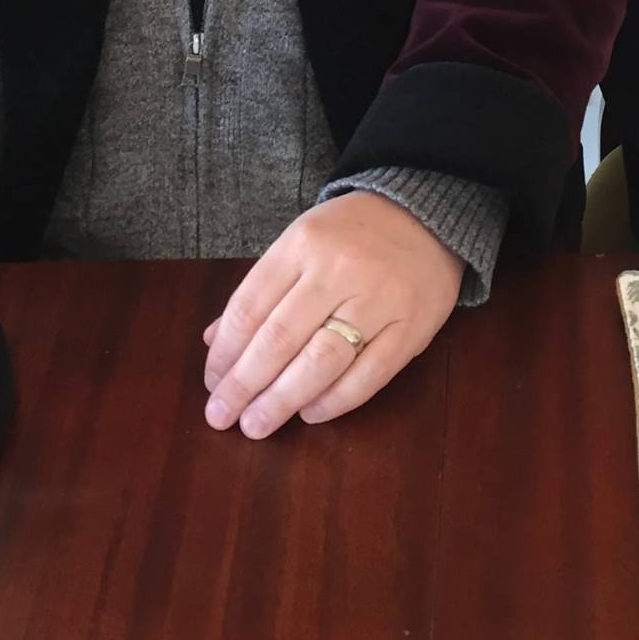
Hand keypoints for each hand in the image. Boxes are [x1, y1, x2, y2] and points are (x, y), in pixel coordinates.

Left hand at [201, 192, 463, 439]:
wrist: (427, 215)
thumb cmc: (352, 233)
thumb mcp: (301, 241)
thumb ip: (261, 289)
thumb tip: (214, 341)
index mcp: (304, 243)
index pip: (251, 306)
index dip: (225, 352)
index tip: (211, 383)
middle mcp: (339, 269)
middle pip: (280, 338)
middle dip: (244, 385)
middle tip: (222, 416)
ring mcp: (379, 300)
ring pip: (321, 361)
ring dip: (283, 400)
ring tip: (257, 424)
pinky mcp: (411, 328)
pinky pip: (369, 375)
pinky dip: (335, 401)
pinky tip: (310, 413)